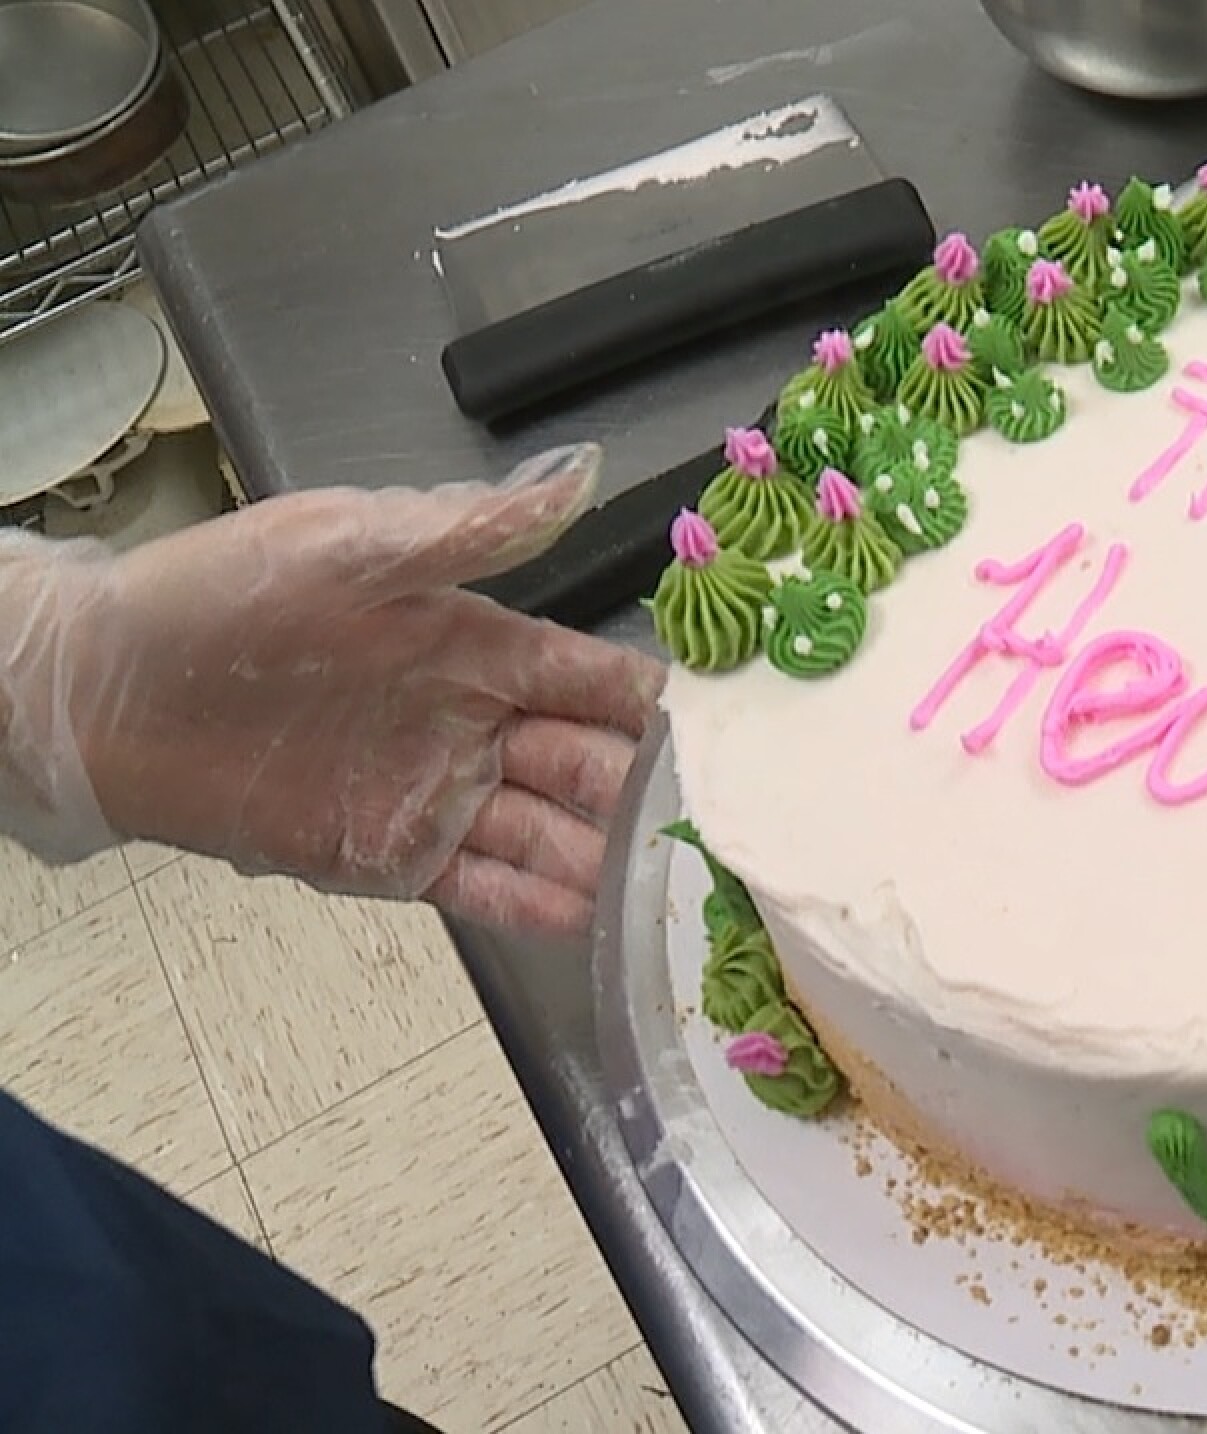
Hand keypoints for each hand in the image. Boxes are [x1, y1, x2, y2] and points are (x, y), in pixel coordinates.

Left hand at [0, 446, 664, 938]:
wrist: (104, 693)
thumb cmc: (218, 599)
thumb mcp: (348, 545)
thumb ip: (470, 528)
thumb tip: (580, 475)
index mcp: (481, 644)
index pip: (601, 679)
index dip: (665, 704)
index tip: (736, 732)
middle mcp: (477, 724)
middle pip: (596, 766)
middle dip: (659, 796)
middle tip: (729, 829)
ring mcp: (442, 797)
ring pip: (556, 836)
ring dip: (615, 862)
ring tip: (685, 890)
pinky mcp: (394, 860)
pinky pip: (491, 890)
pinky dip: (544, 908)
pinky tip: (600, 923)